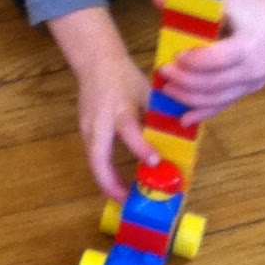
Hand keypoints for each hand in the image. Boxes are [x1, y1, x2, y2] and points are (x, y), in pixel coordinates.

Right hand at [49, 6, 155, 199]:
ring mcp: (88, 130)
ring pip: (94, 164)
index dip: (141, 148)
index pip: (128, 130)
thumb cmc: (125, 78)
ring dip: (108, 183)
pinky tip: (118, 184)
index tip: (155, 162)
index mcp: (119, 109)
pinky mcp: (84, 134)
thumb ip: (159, 117)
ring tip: (126, 199)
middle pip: (98, 159)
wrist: (96, 63)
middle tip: (129, 200)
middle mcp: (99, 123)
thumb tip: (180, 141)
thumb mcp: (147, 93)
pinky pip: (95, 159)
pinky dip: (105, 174)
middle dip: (112, 184)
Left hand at [156, 0, 264, 120]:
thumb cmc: (250, 7)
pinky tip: (185, 119)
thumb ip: (194, 1)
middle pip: (214, 84)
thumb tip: (157, 1)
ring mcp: (253, 83)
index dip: (194, 63)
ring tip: (168, 91)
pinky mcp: (251, 90)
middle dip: (185, 82)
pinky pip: (224, 105)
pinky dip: (203, 112)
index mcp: (248, 45)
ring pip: (217, 99)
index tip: (174, 57)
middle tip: (163, 74)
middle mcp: (253, 69)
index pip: (217, 60)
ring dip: (189, 99)